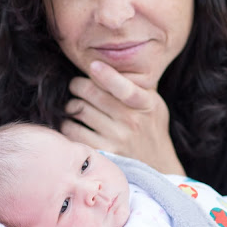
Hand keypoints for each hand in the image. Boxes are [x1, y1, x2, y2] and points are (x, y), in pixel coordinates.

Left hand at [61, 60, 184, 174]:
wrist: (158, 167)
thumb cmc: (151, 128)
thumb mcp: (154, 103)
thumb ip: (137, 84)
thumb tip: (113, 60)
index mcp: (145, 104)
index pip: (124, 88)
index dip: (107, 75)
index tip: (93, 65)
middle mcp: (131, 121)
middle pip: (92, 94)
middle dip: (77, 85)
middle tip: (76, 85)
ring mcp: (116, 139)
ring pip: (78, 110)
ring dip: (71, 104)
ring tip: (75, 105)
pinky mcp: (103, 154)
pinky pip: (72, 132)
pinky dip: (67, 124)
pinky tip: (73, 122)